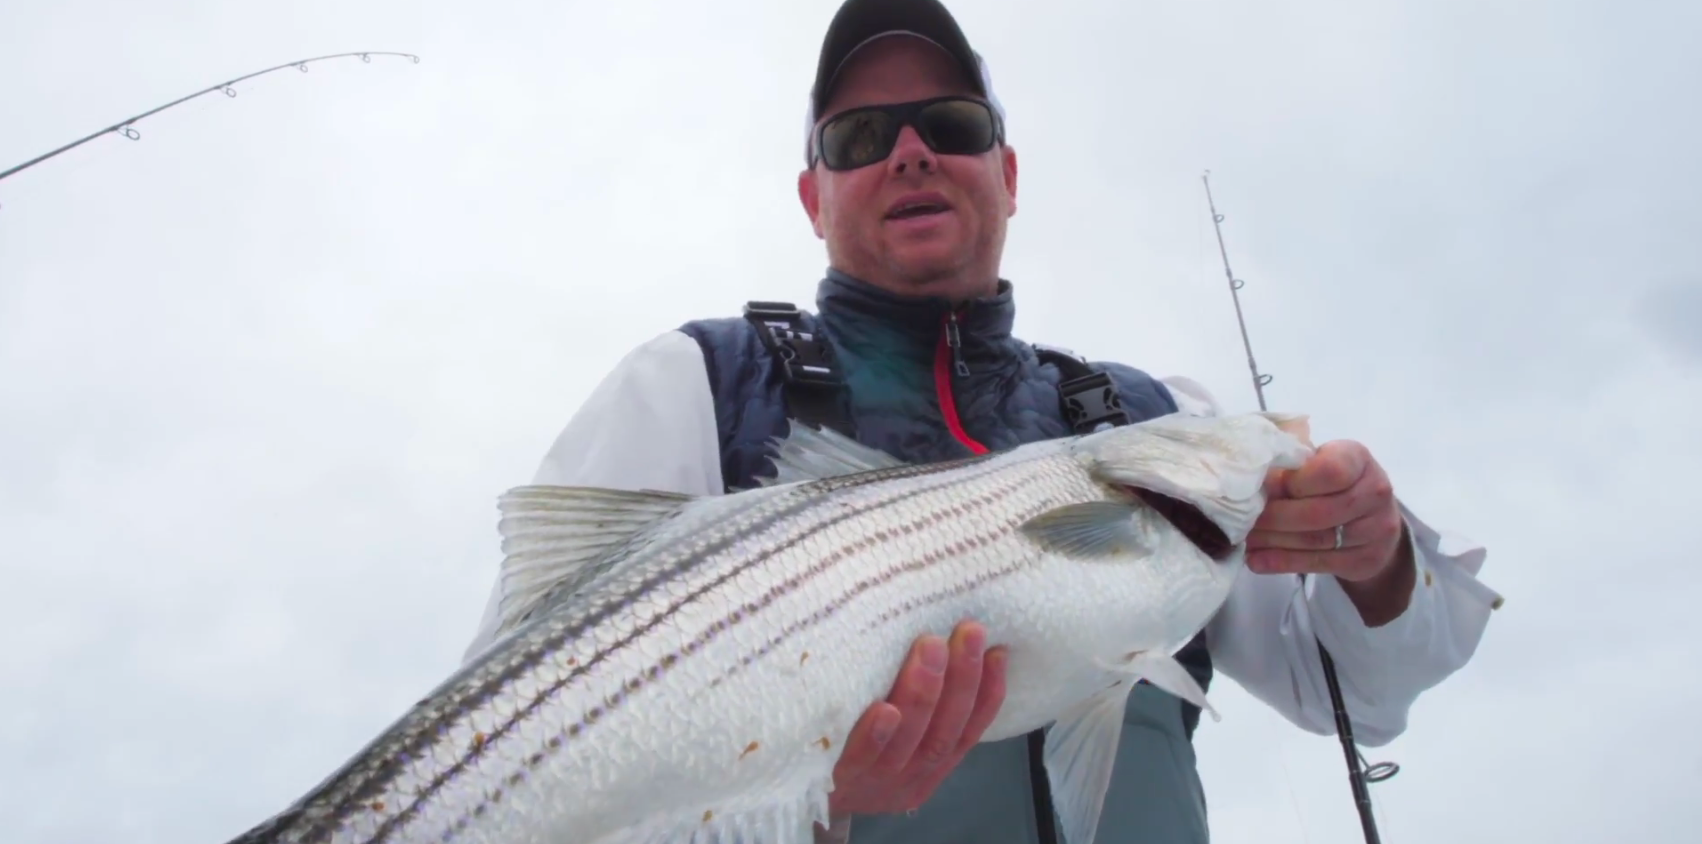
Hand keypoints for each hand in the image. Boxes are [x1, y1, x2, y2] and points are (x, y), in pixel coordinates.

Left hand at [825, 620, 1006, 817]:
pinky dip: (876, 734)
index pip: (968, 731)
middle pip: (944, 731)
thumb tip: (943, 639)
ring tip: (931, 647)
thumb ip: (915, 702)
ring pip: (911, 741)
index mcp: (928, 768)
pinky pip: (861, 759)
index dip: (988, 692)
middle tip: (969, 632)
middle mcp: (908, 778)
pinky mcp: (837, 780)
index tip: (998, 650)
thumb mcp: (891, 735)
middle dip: (962, 679)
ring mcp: (873, 782)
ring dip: (924, 693)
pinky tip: (885, 709)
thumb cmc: (849, 745)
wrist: (797, 791)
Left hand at [1246, 440, 1406, 583]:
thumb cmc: (1332, 484)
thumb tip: (1250, 480)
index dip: (1292, 483)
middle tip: (1243, 522)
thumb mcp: (1317, 463)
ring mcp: (1376, 529)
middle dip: (1274, 518)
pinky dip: (1282, 562)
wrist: (1374, 520)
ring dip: (1273, 542)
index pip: (1328, 471)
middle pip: (1318, 511)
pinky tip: (1257, 560)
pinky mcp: (1367, 559)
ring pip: (1316, 540)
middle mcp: (1375, 492)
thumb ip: (1290, 467)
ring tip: (1245, 541)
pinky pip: (1319, 563)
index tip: (1264, 489)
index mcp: (1357, 458)